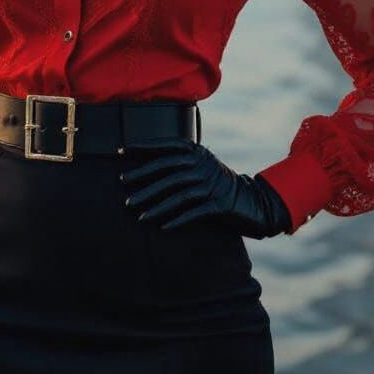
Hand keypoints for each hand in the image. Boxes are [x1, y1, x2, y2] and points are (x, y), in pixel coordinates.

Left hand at [120, 137, 293, 237]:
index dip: (143, 147)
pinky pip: (194, 212)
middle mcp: (203, 165)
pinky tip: (162, 227)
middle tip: (124, 189)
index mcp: (197, 152)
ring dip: (156, 206)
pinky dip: (177, 220)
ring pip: (177, 194)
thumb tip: (143, 165)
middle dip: (143, 179)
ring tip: (139, 215)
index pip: (166, 146)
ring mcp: (212, 184)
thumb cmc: (217, 184)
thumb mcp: (201, 166)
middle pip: (167, 171)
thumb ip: (179, 162)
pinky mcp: (219, 204)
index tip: (121, 151)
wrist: (252, 201)